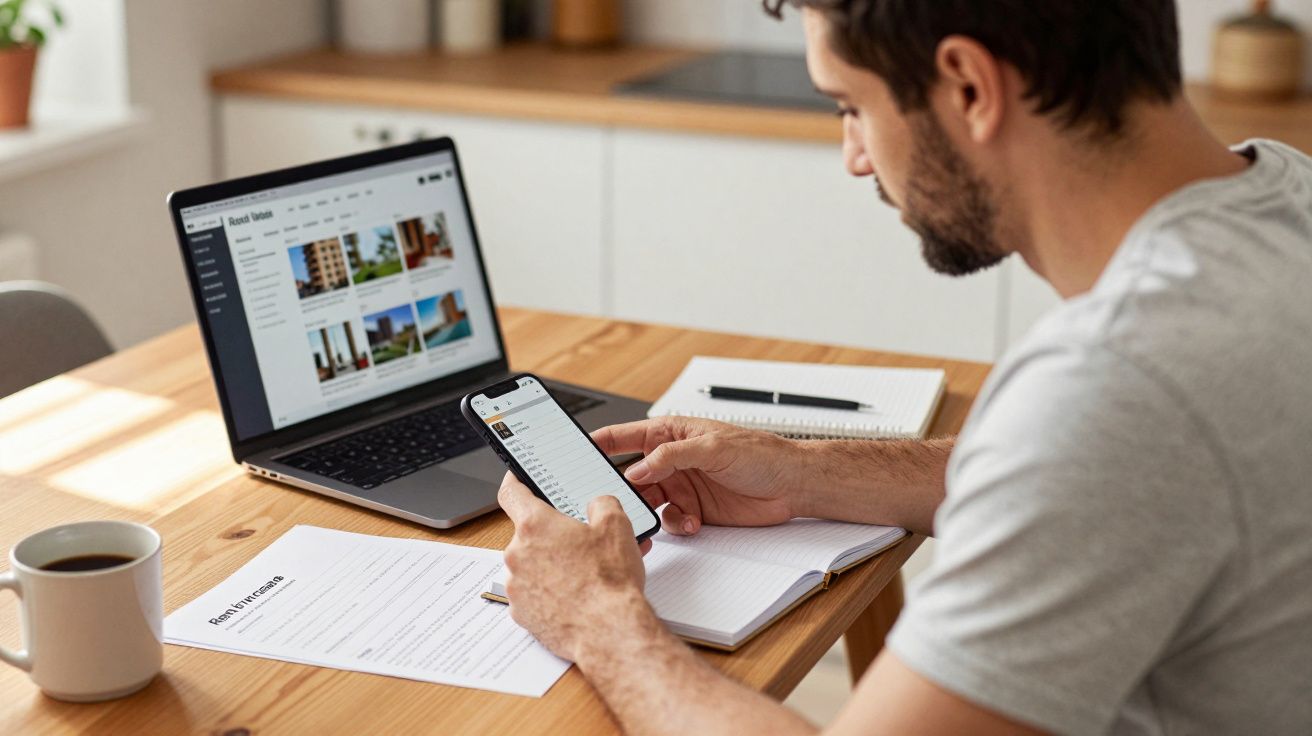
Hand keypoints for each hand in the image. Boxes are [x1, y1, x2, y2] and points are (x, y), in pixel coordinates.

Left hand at [497, 473, 656, 661]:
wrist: (609, 632)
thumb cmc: (609, 582)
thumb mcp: (617, 526)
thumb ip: (602, 503)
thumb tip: (597, 505)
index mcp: (535, 525)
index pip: (511, 492)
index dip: (515, 482)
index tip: (518, 480)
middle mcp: (517, 554)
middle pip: (527, 535)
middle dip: (551, 537)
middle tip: (579, 544)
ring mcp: (516, 586)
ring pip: (530, 566)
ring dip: (550, 566)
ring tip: (583, 576)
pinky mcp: (521, 614)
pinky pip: (531, 594)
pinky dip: (548, 593)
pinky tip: (573, 597)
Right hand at [593, 417, 806, 535]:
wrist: (792, 486)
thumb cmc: (761, 454)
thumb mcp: (713, 447)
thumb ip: (672, 456)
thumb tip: (638, 468)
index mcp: (672, 434)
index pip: (625, 436)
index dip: (598, 443)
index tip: (573, 453)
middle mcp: (672, 461)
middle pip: (631, 476)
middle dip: (621, 490)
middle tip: (613, 503)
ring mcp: (682, 486)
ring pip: (648, 503)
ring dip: (650, 514)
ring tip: (660, 519)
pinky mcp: (694, 511)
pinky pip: (670, 521)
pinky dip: (676, 525)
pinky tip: (693, 523)